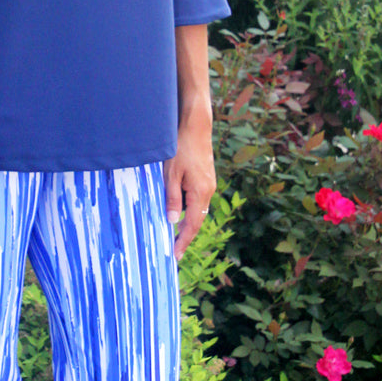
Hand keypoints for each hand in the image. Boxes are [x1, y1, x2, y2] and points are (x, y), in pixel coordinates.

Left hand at [163, 116, 215, 260]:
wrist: (196, 125)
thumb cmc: (181, 147)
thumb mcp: (171, 173)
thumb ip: (172, 198)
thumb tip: (173, 221)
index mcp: (201, 192)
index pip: (192, 224)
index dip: (183, 241)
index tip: (175, 256)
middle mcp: (208, 190)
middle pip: (197, 218)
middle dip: (185, 233)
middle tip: (173, 247)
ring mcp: (209, 183)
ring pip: (197, 207)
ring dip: (186, 218)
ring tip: (172, 228)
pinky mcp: (206, 176)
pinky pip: (197, 197)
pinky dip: (188, 205)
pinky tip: (178, 205)